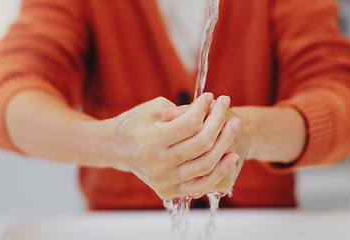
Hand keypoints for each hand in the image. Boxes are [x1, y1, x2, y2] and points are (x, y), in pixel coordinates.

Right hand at [99, 93, 239, 199]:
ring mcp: (163, 181)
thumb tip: (209, 110)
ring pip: (206, 165)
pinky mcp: (168, 191)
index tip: (210, 96)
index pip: (190, 124)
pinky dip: (219, 171)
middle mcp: (157, 164)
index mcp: (150, 141)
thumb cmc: (135, 123)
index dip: (204, 107)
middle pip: (201, 143)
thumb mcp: (153, 109)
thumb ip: (182, 111)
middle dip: (219, 121)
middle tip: (226, 104)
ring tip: (233, 125)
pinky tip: (231, 155)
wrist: (117, 149)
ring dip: (225, 143)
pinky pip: (202, 185)